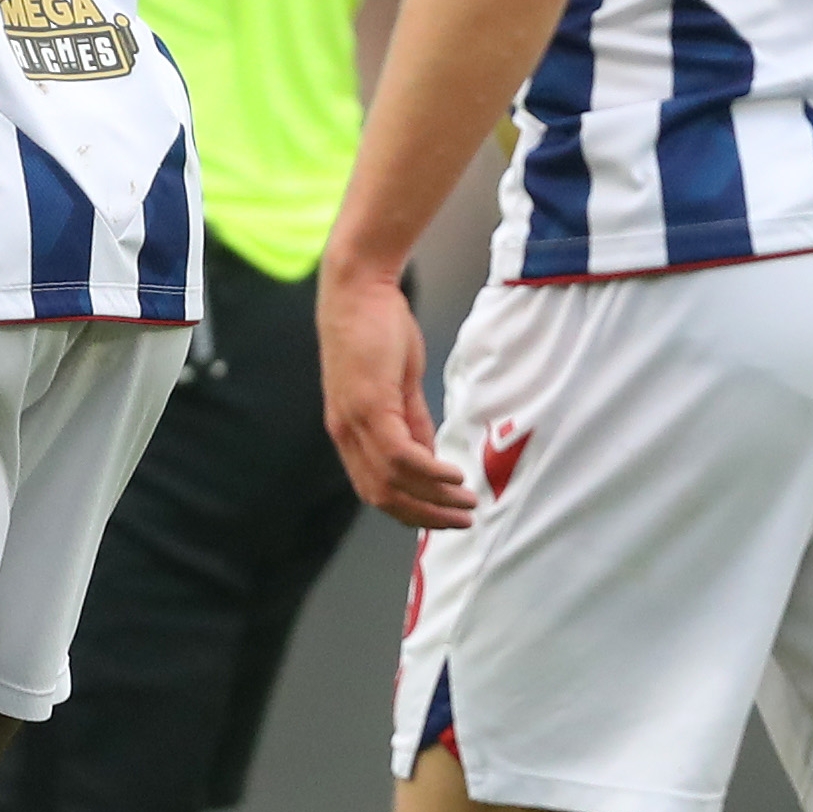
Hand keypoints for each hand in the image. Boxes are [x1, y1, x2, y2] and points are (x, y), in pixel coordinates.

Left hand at [320, 257, 474, 529]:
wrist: (357, 288)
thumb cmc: (376, 328)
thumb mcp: (396, 385)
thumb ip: (411, 423)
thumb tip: (429, 458)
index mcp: (349, 430)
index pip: (374, 488)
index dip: (408, 510)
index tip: (440, 519)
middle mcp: (346, 432)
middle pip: (382, 495)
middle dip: (424, 516)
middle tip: (461, 522)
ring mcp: (354, 420)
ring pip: (393, 481)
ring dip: (434, 500)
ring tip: (466, 505)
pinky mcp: (369, 404)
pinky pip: (400, 455)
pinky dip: (429, 473)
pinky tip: (454, 478)